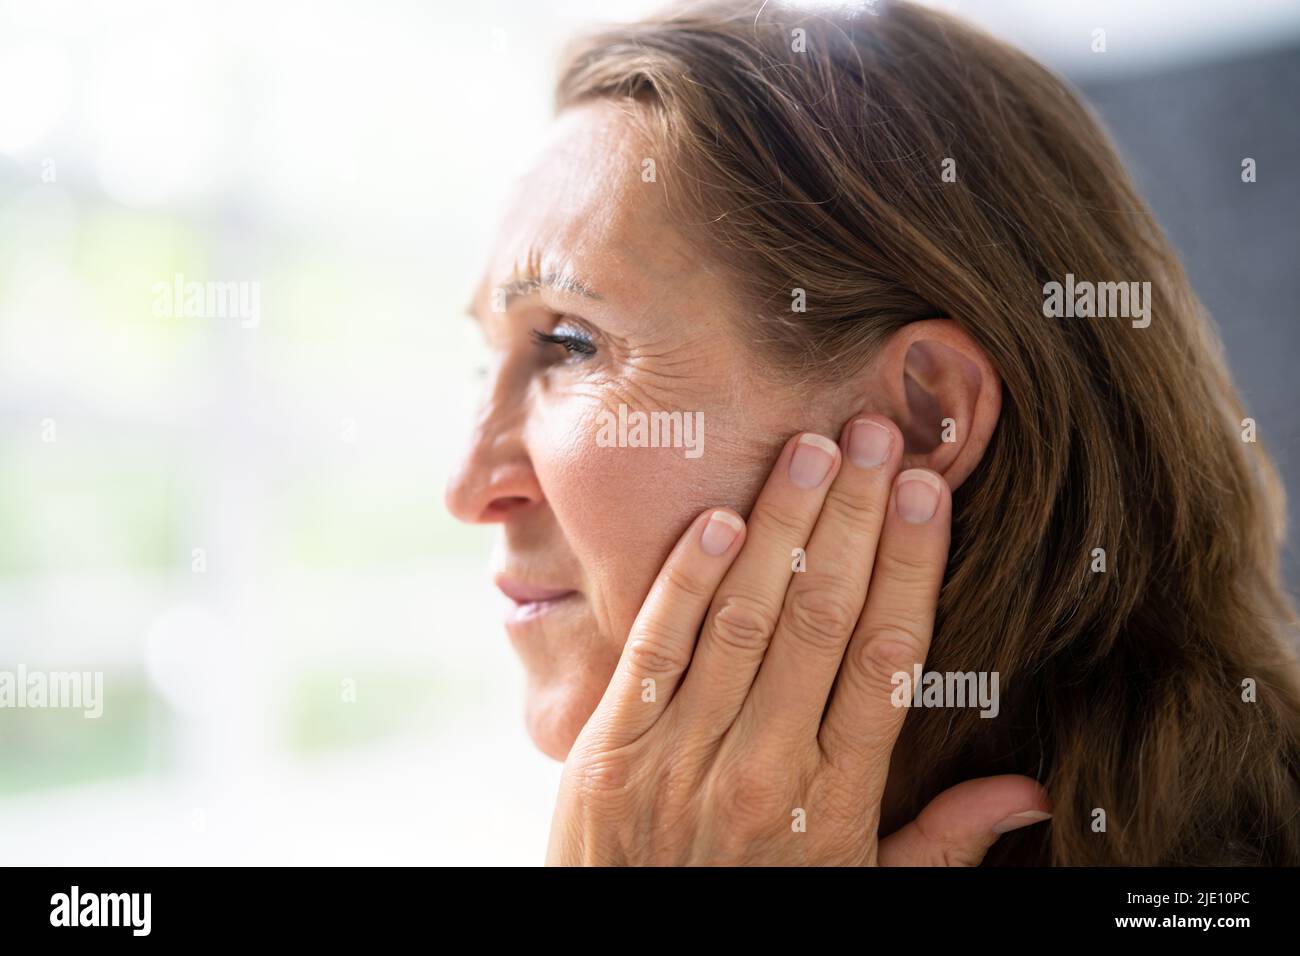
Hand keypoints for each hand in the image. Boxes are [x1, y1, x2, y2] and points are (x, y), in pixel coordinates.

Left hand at [546, 415, 1050, 865]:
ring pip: (745, 617)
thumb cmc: (759, 911)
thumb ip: (942, 841)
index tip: (927, 493)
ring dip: (782, 525)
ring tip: (812, 449)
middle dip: (854, 518)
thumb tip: (1032, 794)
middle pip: (822, 618)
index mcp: (836, 796)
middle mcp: (766, 764)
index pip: (889, 658)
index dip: (910, 565)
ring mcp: (684, 753)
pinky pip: (655, 648)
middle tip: (876, 435)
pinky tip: (717, 517)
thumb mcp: (861, 890)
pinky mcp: (613, 746)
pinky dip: (685, 579)